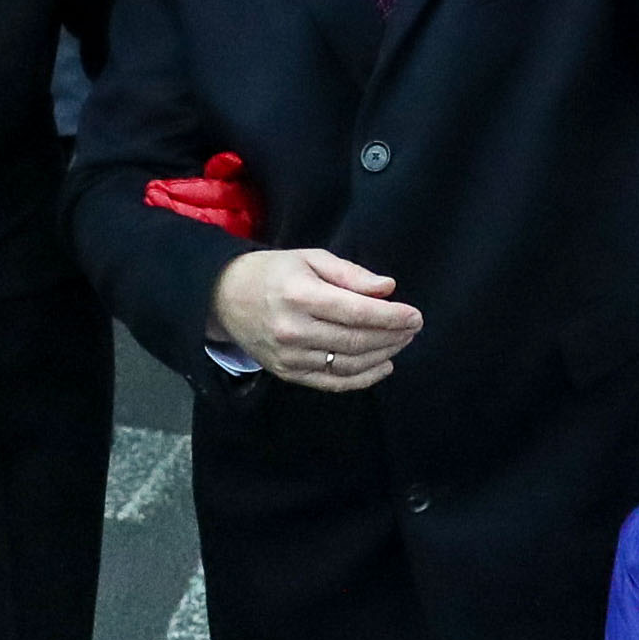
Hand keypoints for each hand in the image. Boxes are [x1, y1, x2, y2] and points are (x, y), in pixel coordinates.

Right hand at [209, 248, 422, 390]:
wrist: (223, 297)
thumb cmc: (272, 272)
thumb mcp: (309, 258)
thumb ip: (350, 274)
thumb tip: (388, 289)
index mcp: (301, 296)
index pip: (357, 312)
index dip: (391, 317)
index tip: (415, 315)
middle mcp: (295, 331)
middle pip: (357, 340)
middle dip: (392, 335)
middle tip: (413, 328)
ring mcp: (290, 357)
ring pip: (349, 364)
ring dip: (383, 355)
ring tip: (402, 342)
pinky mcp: (288, 374)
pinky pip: (333, 382)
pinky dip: (363, 378)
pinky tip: (383, 366)